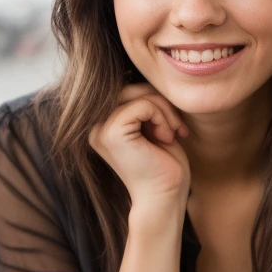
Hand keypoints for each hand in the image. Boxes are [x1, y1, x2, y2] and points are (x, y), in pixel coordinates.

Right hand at [88, 83, 190, 205]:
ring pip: (138, 93)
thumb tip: (148, 72)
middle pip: (131, 87)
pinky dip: (162, 117)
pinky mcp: (111, 132)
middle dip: (161, 102)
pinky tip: (167, 138)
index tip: (172, 125)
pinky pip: (143, 105)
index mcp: (102, 124)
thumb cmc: (164, 166)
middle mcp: (95, 125)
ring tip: (172, 134)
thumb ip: (144, 103)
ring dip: (164, 110)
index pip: (128, 89)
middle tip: (176, 128)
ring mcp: (100, 128)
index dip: (155, 100)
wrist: (164, 199)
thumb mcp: (153, 126)